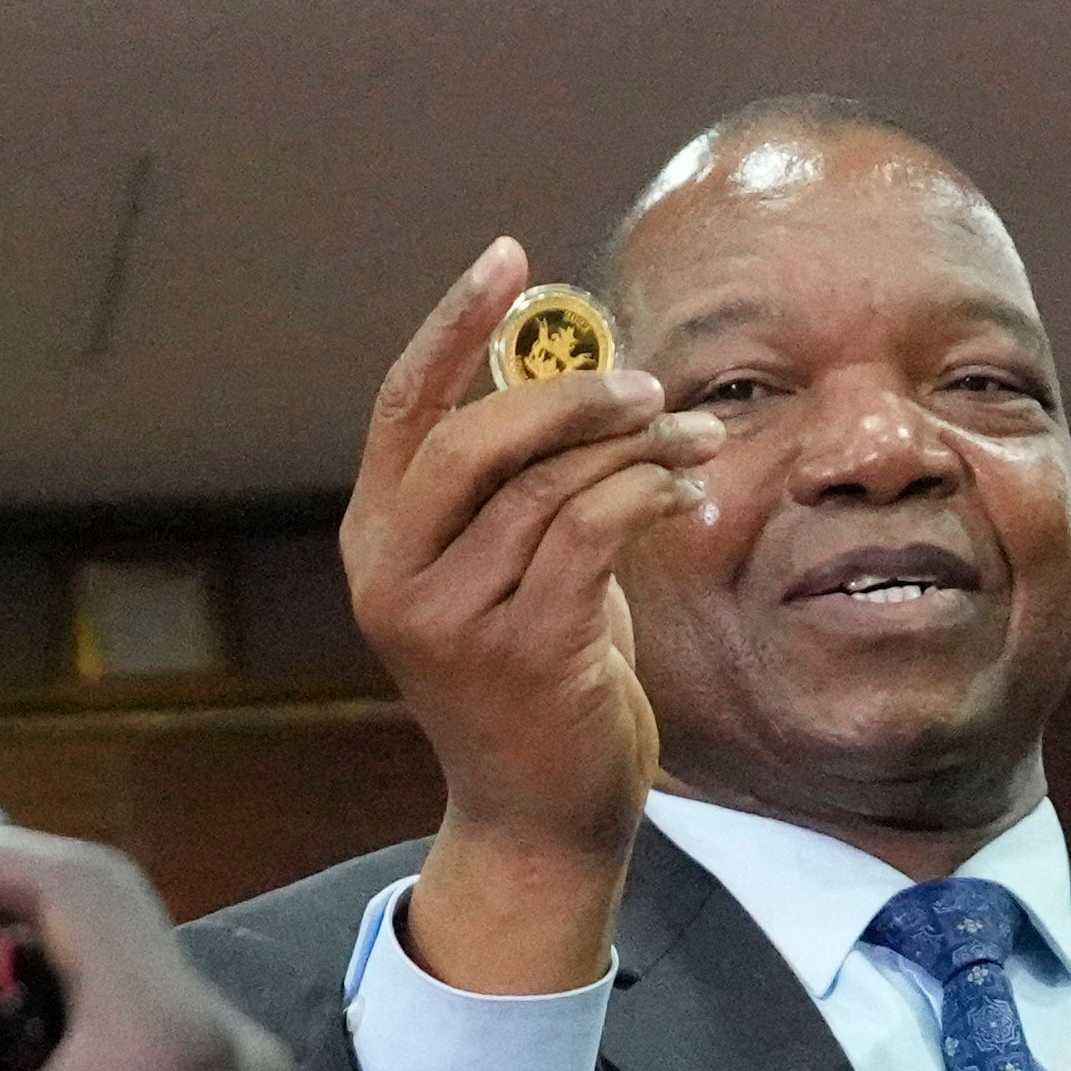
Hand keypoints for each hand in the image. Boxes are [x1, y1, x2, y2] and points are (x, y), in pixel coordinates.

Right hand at [333, 236, 712, 998]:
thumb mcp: (510, 565)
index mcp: (378, 539)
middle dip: (565, 393)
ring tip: (693, 438)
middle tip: (643, 381)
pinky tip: (685, 493)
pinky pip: (591, 537)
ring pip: (547, 488)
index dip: (453, 323)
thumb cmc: (537, 673)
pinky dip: (645, 497)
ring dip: (633, 448)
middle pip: (472, 440)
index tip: (509, 255)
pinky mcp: (522, 655)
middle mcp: (395, 576)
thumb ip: (524, 478)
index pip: (404, 405)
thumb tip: (585, 361)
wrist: (540, 814)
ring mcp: (452, 621)